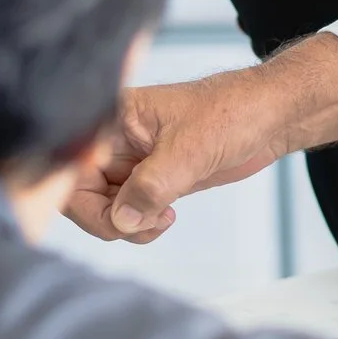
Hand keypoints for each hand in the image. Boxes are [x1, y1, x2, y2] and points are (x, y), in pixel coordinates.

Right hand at [62, 35, 337, 239]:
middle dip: (107, 218)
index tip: (111, 212)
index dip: (75, 194)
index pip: (68, 163)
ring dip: (126, 225)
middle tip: (146, 221)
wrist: (269, 117)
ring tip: (164, 216)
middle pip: (78, 193)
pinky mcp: (148, 180)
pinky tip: (166, 216)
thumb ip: (151, 185)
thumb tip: (121, 221)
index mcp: (111, 117)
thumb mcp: (190, 148)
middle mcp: (111, 140)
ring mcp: (128, 162)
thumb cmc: (232, 112)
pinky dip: (140, 226)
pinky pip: (126, 213)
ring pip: (102, 208)